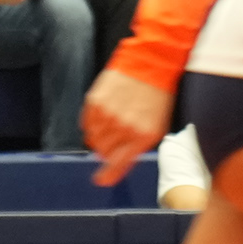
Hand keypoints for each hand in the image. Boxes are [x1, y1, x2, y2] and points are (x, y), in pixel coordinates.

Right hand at [84, 67, 173, 181]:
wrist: (151, 64)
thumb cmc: (157, 97)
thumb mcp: (156, 127)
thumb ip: (135, 149)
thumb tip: (112, 168)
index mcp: (142, 137)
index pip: (117, 164)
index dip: (107, 175)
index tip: (100, 179)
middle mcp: (123, 128)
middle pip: (103, 152)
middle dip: (107, 149)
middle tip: (115, 136)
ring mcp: (107, 114)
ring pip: (93, 138)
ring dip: (100, 135)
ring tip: (111, 122)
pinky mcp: (95, 101)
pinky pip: (86, 123)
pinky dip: (92, 122)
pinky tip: (104, 113)